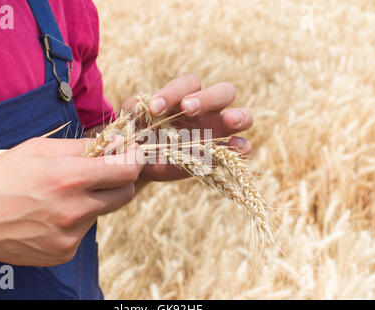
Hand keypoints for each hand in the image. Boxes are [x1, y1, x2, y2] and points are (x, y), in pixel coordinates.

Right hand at [0, 137, 143, 282]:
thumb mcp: (38, 149)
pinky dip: (78, 219)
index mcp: (69, 178)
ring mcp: (71, 235)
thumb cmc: (1, 178)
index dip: (135, 161)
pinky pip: (85, 230)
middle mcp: (75, 210)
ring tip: (64, 194)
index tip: (133, 155)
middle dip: (121, 180)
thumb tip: (115, 144)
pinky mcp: (65, 252)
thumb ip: (82, 147)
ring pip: (103, 211)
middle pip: (125, 194)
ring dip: (95, 199)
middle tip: (104, 172)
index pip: (126, 172)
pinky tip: (53, 214)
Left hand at [121, 74, 252, 182]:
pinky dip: (242, 146)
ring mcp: (218, 131)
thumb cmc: (137, 132)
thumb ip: (135, 107)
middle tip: (187, 109)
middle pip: (223, 92)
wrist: (141, 161)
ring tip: (228, 120)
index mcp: (185, 95)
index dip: (172, 92)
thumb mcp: (131, 117)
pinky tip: (234, 147)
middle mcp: (207, 109)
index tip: (154, 108)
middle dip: (208, 98)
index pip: (189, 84)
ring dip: (239, 115)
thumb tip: (142, 105)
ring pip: (243, 114)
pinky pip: (242, 147)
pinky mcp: (221, 153)